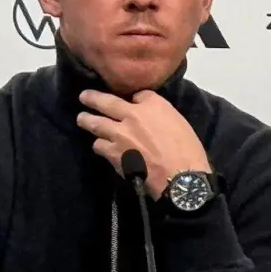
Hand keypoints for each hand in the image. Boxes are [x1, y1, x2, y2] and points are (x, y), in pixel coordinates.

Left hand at [77, 90, 209, 197]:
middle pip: (105, 102)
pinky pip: (98, 145)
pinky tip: (101, 146)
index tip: (132, 100)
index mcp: (154, 106)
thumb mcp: (180, 123)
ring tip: (83, 120)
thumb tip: (152, 118)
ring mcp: (119, 134)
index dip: (134, 98)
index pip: (139, 94)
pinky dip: (100, 144)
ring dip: (87, 121)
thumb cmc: (187, 150)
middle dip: (92, 98)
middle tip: (84, 96)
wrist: (179, 176)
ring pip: (94, 123)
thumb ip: (162, 116)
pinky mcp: (113, 153)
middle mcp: (132, 115)